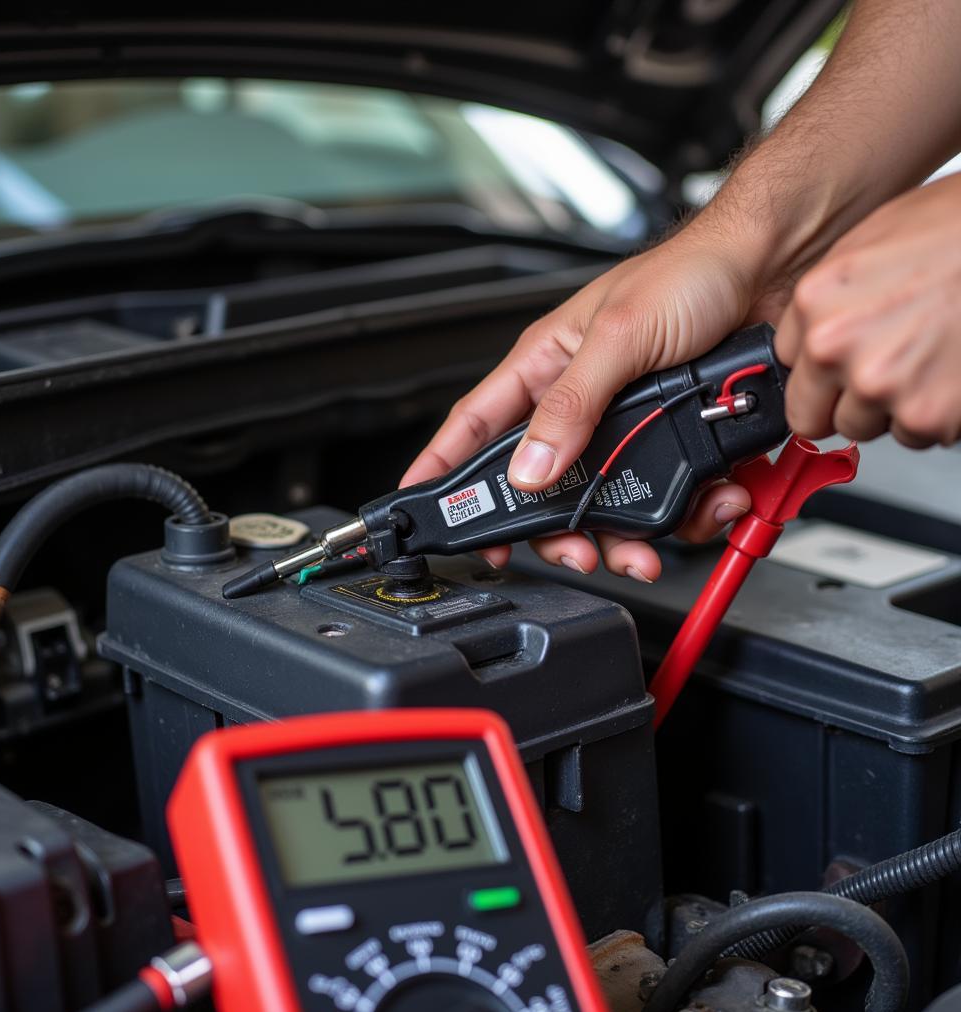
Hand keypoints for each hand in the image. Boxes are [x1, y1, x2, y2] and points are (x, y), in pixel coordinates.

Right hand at [401, 216, 767, 580]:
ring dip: (627, 535)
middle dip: (555, 528)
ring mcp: (630, 428)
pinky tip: (706, 502)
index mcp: (548, 365)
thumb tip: (530, 468)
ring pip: (607, 502)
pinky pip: (672, 498)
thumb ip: (570, 405)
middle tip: (570, 551)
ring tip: (644, 548)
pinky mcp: (677, 443)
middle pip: (543, 485)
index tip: (422, 508)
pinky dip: (690, 514)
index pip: (476, 424)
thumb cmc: (692, 273)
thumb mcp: (619, 336)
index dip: (445, 468)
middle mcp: (582, 402)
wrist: (779, 269)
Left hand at [776, 173, 960, 447]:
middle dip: (839, 403)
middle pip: (810, 416)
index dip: (816, 368)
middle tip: (881, 374)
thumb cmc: (956, 231)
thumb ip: (829, 303)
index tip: (837, 365)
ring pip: (863, 428)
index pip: (785, 367)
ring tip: (926, 361)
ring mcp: (879, 385)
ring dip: (889, 408)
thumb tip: (809, 341)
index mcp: (815, 304)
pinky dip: (934, 416)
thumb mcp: (867, 246)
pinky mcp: (925, 416)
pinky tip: (950, 373)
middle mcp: (836, 347)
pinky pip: (913, 436)